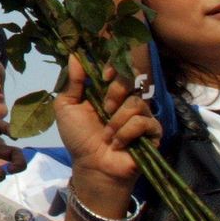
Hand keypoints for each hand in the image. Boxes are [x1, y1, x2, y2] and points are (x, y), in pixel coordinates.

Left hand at [57, 57, 158, 188]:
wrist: (92, 165)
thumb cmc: (77, 136)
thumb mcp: (67, 106)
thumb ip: (73, 82)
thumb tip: (74, 55)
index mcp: (106, 91)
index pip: (118, 68)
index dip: (114, 65)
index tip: (103, 74)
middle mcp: (126, 99)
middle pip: (132, 79)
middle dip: (116, 91)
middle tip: (105, 108)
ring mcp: (141, 115)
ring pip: (137, 103)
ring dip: (118, 120)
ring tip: (107, 134)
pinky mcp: (152, 132)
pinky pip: (145, 122)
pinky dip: (127, 133)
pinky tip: (117, 143)